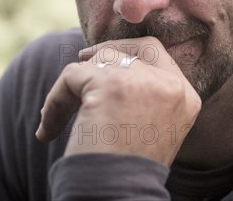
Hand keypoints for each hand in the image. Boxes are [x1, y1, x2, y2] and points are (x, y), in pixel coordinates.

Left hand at [35, 36, 201, 165]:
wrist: (118, 196)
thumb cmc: (129, 171)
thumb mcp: (154, 128)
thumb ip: (145, 94)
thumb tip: (108, 62)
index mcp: (186, 96)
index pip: (158, 55)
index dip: (130, 53)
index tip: (103, 60)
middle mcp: (170, 85)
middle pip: (137, 47)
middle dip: (110, 49)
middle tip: (82, 60)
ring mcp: (142, 80)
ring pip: (100, 60)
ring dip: (76, 84)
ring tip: (59, 116)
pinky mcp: (110, 83)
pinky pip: (71, 76)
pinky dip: (54, 101)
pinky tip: (47, 130)